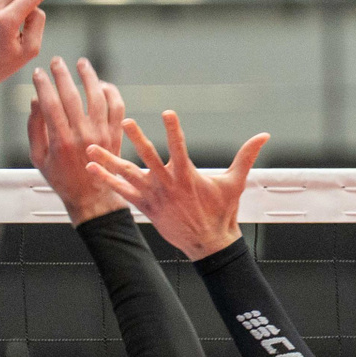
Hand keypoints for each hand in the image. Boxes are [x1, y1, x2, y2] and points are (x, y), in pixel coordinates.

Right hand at [29, 56, 128, 224]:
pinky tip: (101, 84)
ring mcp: (102, 134)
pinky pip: (117, 107)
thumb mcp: (38, 158)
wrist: (92, 197)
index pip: (50, 104)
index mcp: (60, 141)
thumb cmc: (62, 179)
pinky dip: (111, 92)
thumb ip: (35, 128)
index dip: (43, 85)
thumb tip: (35, 100)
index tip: (38, 73)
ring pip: (97, 97)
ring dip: (89, 77)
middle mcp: (83, 135)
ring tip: (82, 64)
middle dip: (62, 75)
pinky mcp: (116, 135)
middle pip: (72, 96)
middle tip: (57, 61)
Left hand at [84, 112, 268, 259]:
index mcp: (187, 175)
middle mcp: (167, 184)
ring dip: (109, 160)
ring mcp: (154, 196)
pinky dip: (106, 180)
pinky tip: (91, 169)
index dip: (174, 129)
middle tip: (126, 122)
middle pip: (149, 157)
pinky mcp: (145, 206)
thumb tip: (264, 136)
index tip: (168, 112)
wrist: (209, 243)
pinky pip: (122, 192)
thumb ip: (246, 156)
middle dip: (137, 139)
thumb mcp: (236, 182)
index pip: (179, 147)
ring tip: (91, 147)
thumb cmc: (222, 212)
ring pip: (128, 174)